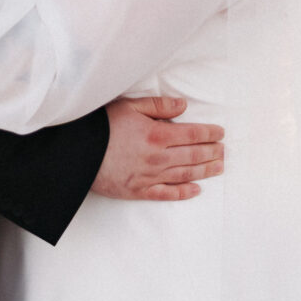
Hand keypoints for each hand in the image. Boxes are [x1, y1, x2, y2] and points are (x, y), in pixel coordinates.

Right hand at [93, 96, 224, 201]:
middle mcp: (158, 157)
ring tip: (219, 168)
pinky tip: (196, 190)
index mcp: (158, 134)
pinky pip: (166, 194)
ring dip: (205, 171)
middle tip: (223, 151)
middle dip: (212, 152)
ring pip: (185, 174)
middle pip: (193, 155)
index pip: (192, 134)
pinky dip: (183, 193)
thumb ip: (158, 106)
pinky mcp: (138, 190)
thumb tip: (183, 106)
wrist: (77, 153)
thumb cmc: (101, 126)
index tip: (220, 133)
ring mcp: (149, 176)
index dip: (209, 133)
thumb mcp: (129, 106)